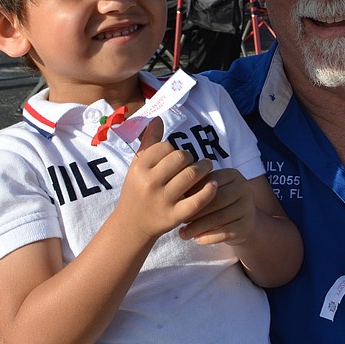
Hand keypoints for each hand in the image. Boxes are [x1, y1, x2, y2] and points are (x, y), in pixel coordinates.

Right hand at [115, 117, 218, 241]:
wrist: (131, 225)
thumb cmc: (137, 189)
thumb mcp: (137, 166)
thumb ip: (149, 142)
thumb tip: (158, 118)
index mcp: (139, 168)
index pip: (166, 146)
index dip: (175, 149)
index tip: (178, 157)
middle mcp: (149, 183)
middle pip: (181, 157)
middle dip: (191, 158)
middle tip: (195, 162)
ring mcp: (162, 200)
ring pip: (191, 175)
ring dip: (204, 168)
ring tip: (207, 167)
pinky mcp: (174, 216)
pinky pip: (198, 200)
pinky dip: (209, 190)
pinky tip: (213, 185)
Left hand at [178, 168, 257, 244]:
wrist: (244, 221)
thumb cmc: (219, 204)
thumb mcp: (211, 192)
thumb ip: (197, 190)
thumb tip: (176, 198)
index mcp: (233, 175)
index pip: (209, 182)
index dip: (192, 194)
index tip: (176, 204)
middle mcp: (244, 188)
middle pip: (216, 200)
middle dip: (195, 212)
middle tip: (180, 221)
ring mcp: (248, 207)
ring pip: (219, 218)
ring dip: (198, 227)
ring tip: (183, 233)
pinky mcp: (248, 226)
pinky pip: (225, 232)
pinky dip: (208, 237)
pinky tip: (197, 239)